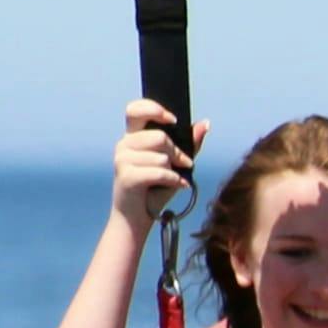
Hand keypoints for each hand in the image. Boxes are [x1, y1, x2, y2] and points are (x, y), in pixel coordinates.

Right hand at [110, 99, 198, 226]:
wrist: (138, 218)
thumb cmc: (156, 190)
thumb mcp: (176, 164)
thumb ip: (189, 143)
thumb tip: (205, 123)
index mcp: (133, 136)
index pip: (135, 109)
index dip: (154, 109)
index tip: (172, 120)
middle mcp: (124, 145)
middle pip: (159, 137)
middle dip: (177, 153)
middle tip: (183, 164)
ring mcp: (122, 160)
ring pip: (161, 156)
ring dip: (174, 170)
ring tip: (173, 179)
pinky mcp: (126, 176)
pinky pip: (159, 172)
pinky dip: (173, 180)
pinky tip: (178, 185)